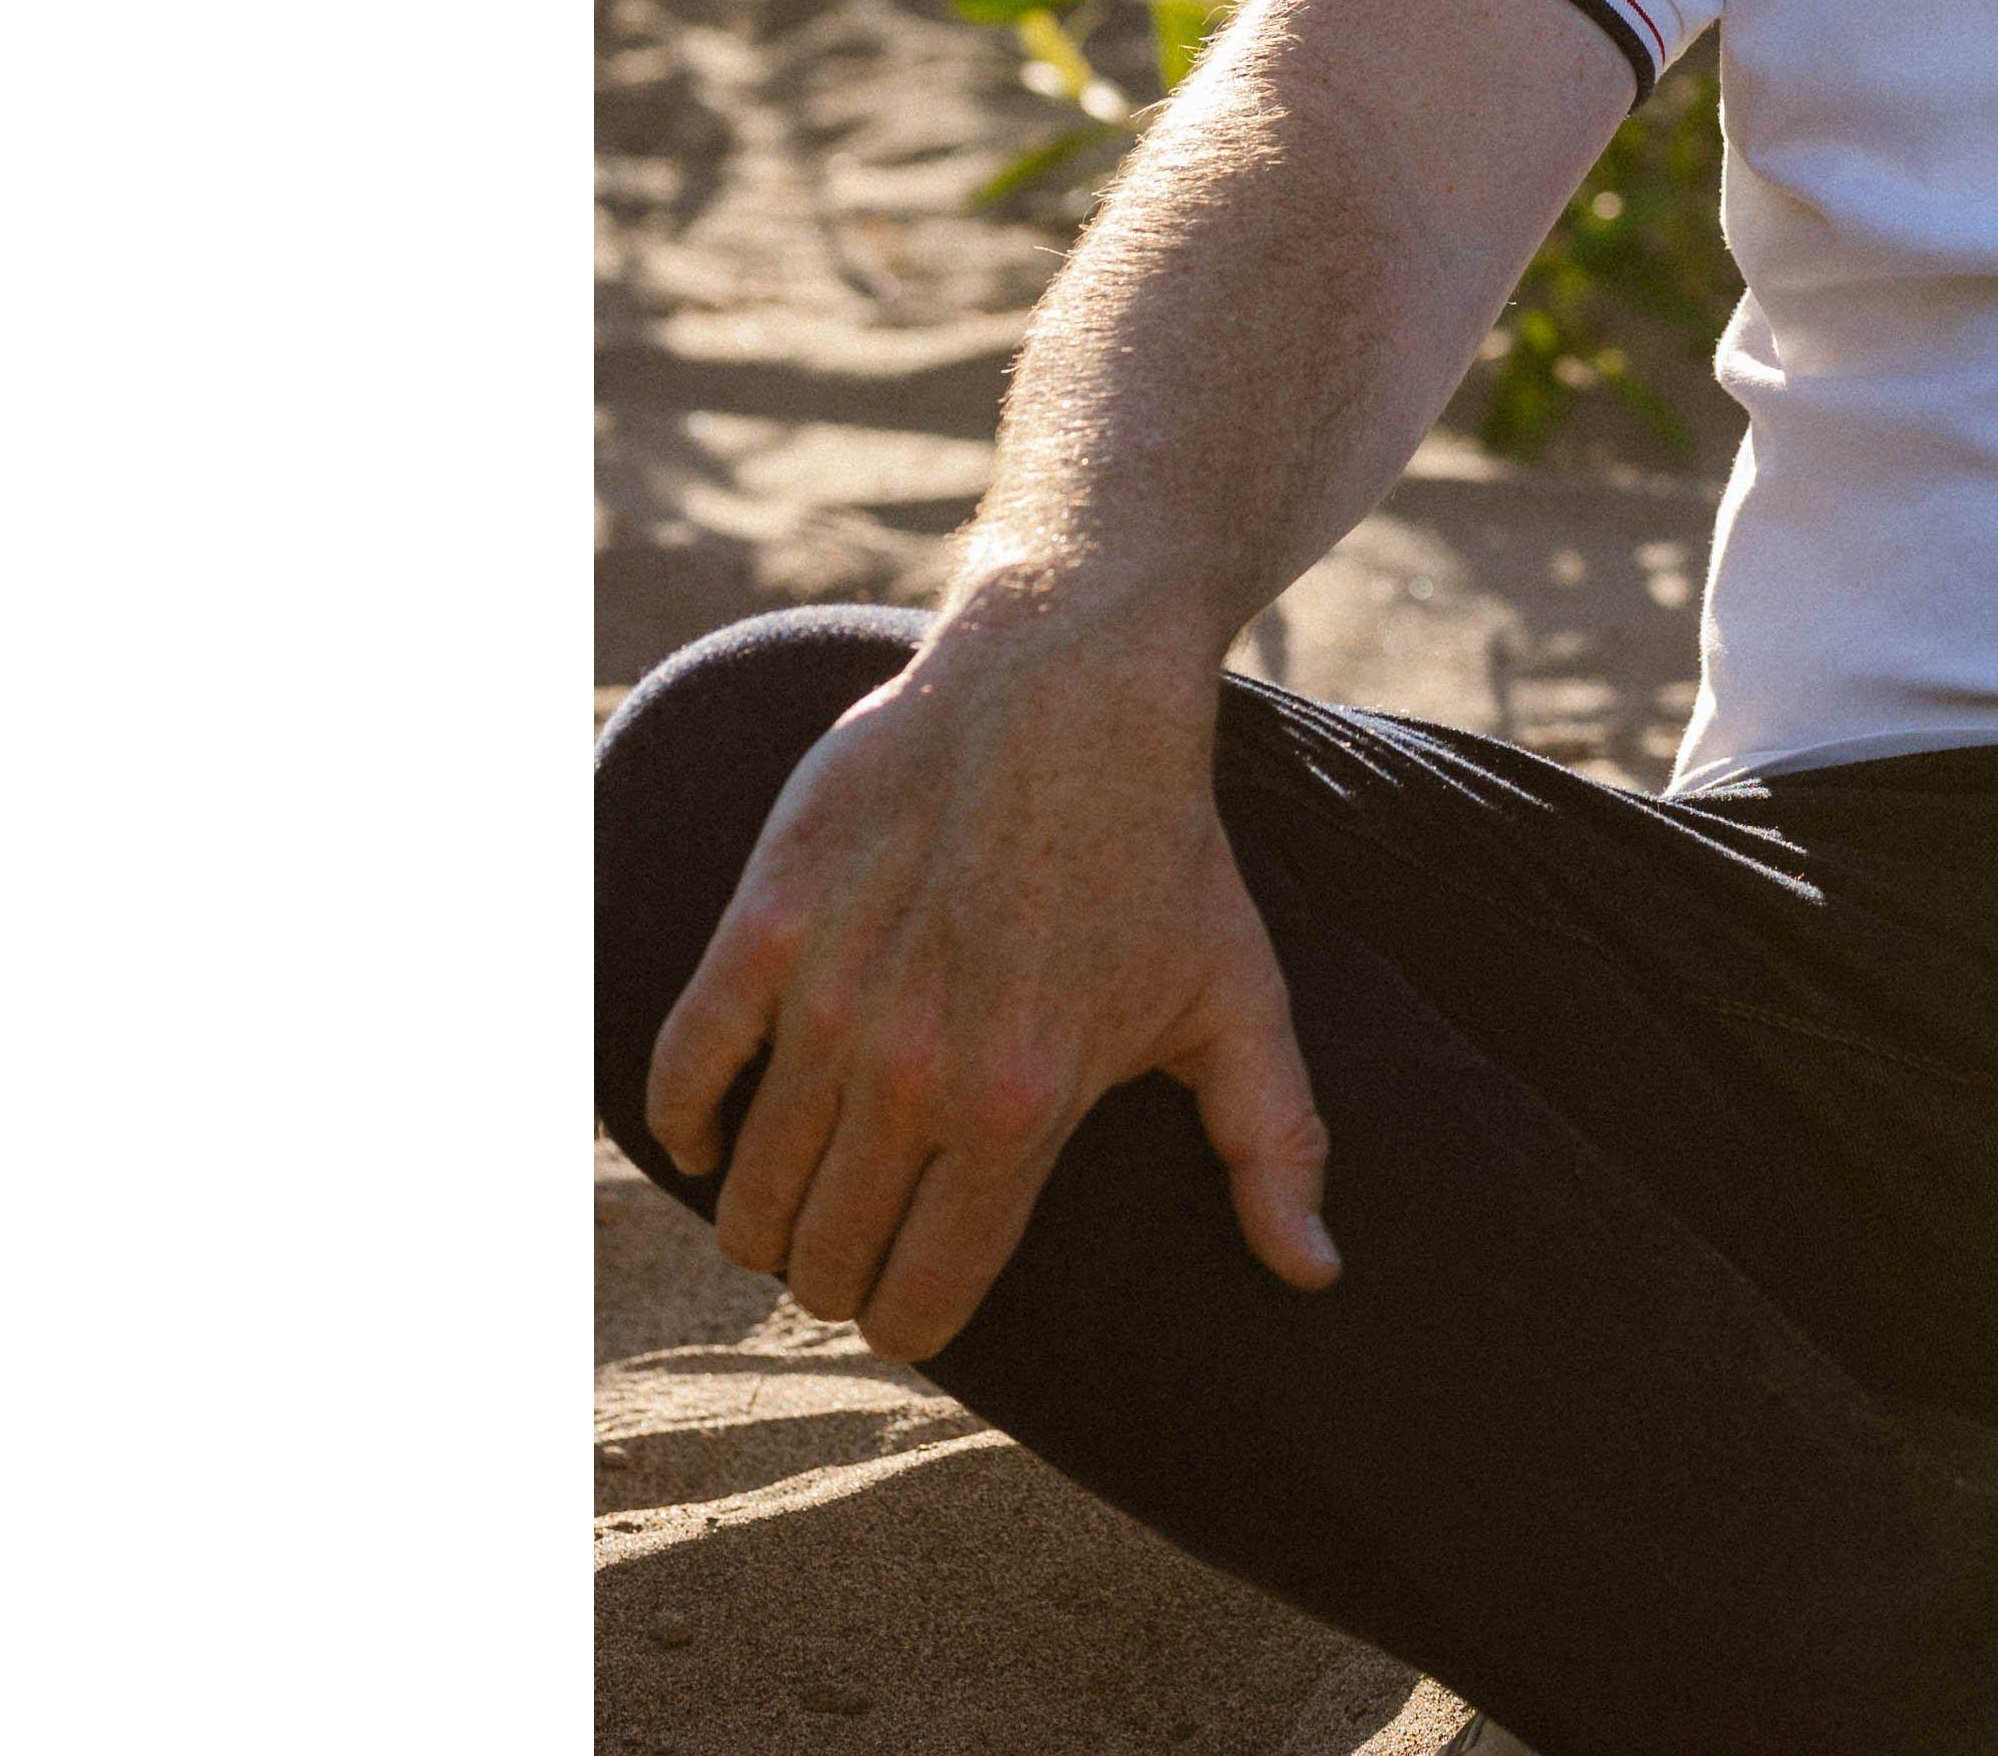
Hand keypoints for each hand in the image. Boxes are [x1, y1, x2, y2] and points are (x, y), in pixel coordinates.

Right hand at [640, 591, 1339, 1368]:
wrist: (1069, 678)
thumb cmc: (1161, 844)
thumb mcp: (1235, 992)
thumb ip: (1272, 1143)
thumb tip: (1316, 1276)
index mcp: (1020, 1103)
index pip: (924, 1303)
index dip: (917, 1319)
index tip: (924, 1294)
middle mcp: (912, 1067)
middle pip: (824, 1262)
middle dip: (840, 1276)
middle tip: (863, 1242)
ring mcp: (829, 995)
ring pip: (750, 1195)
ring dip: (767, 1220)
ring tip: (802, 1200)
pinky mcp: (765, 922)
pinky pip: (681, 1072)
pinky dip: (685, 1125)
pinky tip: (716, 1135)